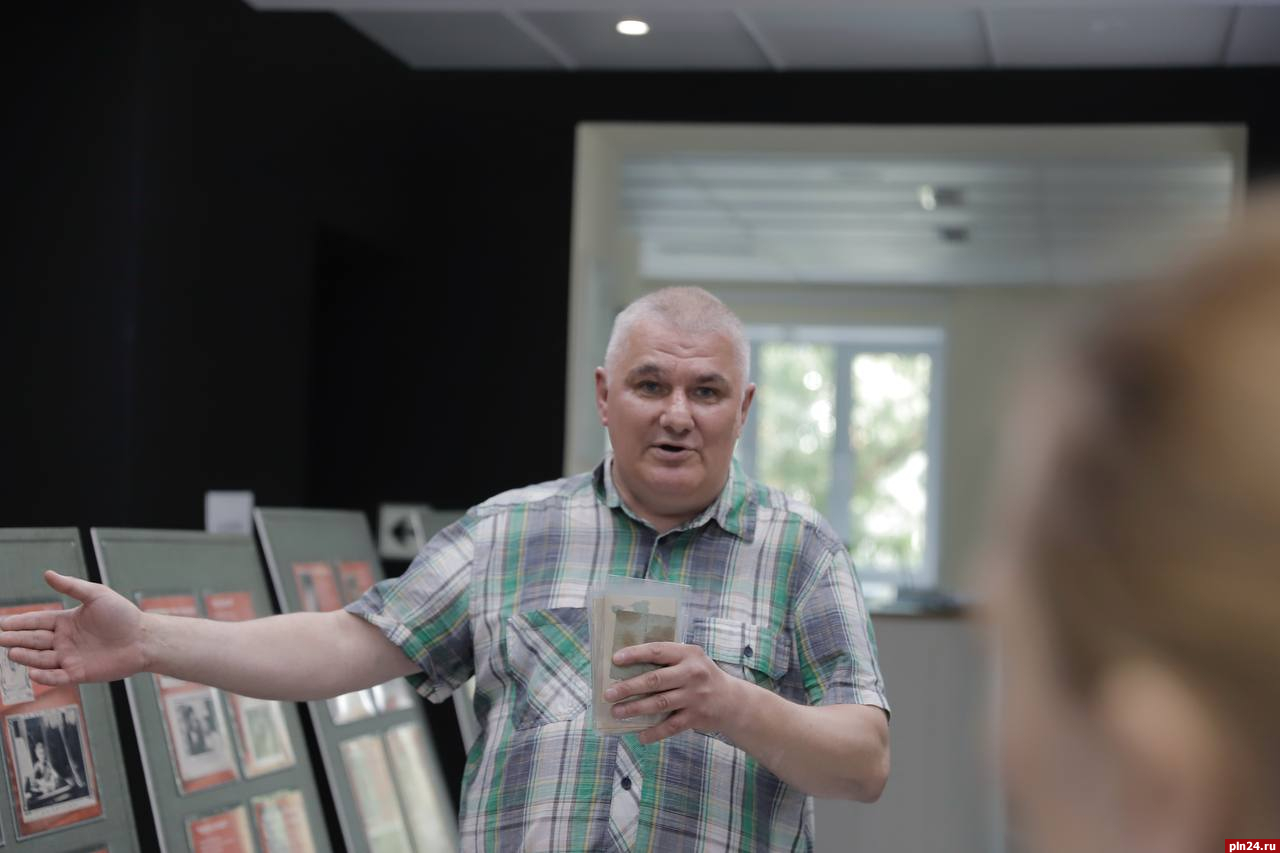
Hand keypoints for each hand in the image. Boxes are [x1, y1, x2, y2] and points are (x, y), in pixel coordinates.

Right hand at [0, 571, 145, 685]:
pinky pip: (58, 677)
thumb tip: (47, 573)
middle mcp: (64, 640)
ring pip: (41, 659)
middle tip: (0, 638)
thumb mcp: (96, 595)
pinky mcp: (79, 673)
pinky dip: (45, 676)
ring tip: (12, 652)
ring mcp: (70, 658)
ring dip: (26, 656)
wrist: (144, 638)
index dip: (19, 622)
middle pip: (34, 640)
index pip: (36, 622)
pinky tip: (33, 672)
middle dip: (16, 639)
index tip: (1, 623)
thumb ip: (71, 586)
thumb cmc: (123, 615)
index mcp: (66, 621)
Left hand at [604, 642, 743, 744]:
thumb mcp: (691, 659)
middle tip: (608, 693)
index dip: (635, 654)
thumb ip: (668, 660)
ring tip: (616, 712)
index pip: (657, 651)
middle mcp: (692, 674)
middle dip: (628, 687)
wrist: (733, 701)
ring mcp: (695, 696)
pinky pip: (670, 726)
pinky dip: (654, 732)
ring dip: (635, 709)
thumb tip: (629, 666)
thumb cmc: (702, 676)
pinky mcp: (696, 717)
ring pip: (659, 703)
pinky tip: (640, 735)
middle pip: (655, 680)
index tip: (615, 659)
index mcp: (688, 654)